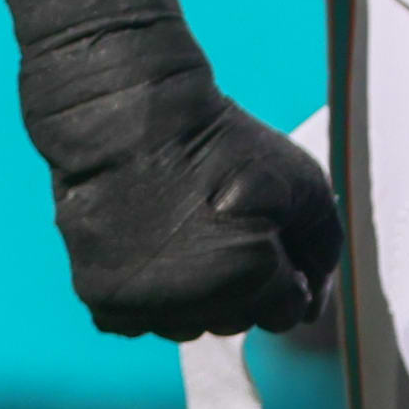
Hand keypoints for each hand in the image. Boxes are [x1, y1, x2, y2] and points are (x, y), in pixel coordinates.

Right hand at [0, 0, 340, 338]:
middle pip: (238, 317)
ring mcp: (128, 302)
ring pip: (188, 315)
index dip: (290, 262)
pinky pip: (140, 306)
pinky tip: (156, 221)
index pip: (289, 307)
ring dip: (199, 272)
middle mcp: (178, 303)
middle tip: (229, 203)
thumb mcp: (296, 175)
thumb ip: (317, 241)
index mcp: (237, 275)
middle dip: (247, 267)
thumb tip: (313, 296)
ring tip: (190, 206)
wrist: (110, 91)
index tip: (269, 214)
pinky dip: (153, 273)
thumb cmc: (215, 124)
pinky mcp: (91, 291)